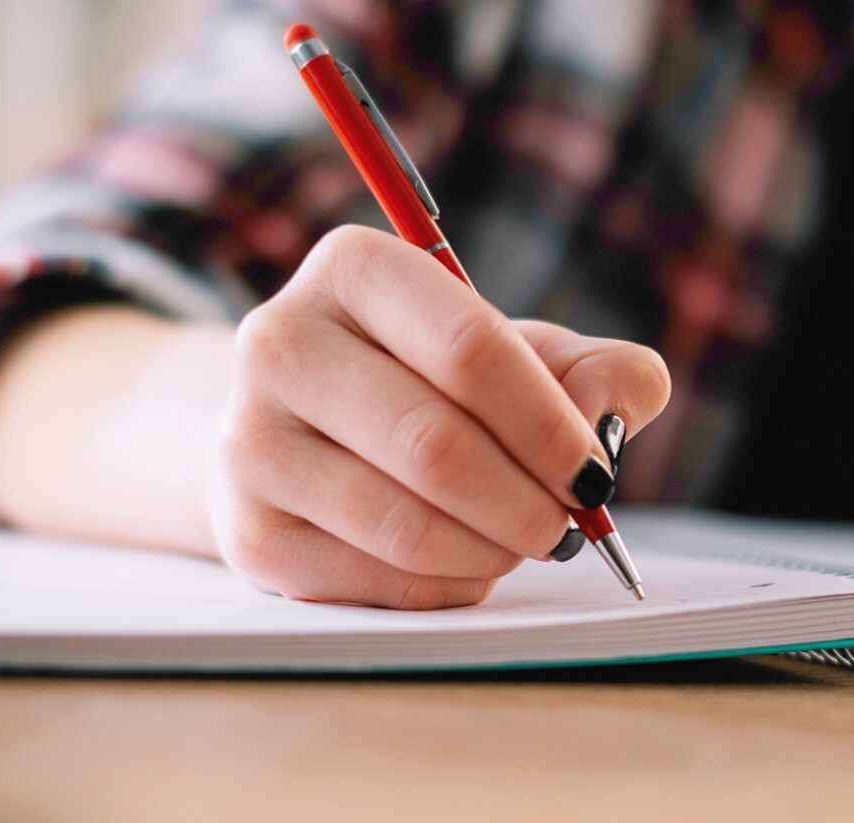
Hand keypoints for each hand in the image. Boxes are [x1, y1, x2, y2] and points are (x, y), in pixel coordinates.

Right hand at [211, 226, 670, 607]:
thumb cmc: (441, 386)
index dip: (549, 426)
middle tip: (570, 528)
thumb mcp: (532, 355)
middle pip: (436, 445)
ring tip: (523, 542)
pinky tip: (466, 562)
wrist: (309, 438)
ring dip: (493, 550)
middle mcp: (280, 340)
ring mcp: (248, 439)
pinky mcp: (247, 531)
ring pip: (404, 523)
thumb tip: (606, 418)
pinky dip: (446, 585)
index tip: (594, 476)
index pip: (472, 351)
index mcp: (357, 268)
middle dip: (528, 503)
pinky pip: (374, 580)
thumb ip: (602, 371)